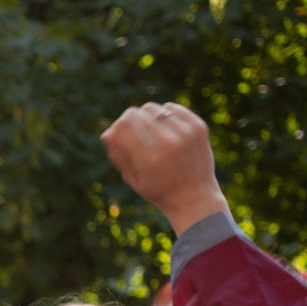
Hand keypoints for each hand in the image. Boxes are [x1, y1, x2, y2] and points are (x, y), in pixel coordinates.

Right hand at [102, 102, 229, 235]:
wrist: (195, 197)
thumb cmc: (158, 190)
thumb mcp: (132, 178)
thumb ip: (118, 155)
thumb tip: (108, 132)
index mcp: (148, 158)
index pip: (123, 124)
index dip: (117, 127)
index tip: (119, 135)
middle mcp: (167, 142)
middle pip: (136, 113)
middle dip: (130, 122)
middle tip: (134, 134)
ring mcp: (185, 132)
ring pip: (153, 108)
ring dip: (147, 118)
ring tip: (151, 133)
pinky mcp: (198, 126)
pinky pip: (172, 108)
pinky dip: (165, 115)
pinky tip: (166, 130)